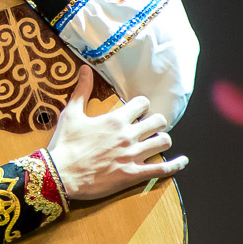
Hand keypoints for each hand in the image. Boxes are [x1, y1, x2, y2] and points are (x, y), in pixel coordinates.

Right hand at [45, 66, 187, 200]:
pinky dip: (175, 165)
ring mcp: (132, 156)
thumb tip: (84, 69)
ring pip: (163, 142)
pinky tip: (182, 161)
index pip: (142, 103)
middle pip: (158, 121)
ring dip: (163, 140)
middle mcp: (128, 135)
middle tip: (150, 126)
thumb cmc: (64, 145)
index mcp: (115, 119)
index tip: (138, 110)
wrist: (60, 174)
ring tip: (158, 141)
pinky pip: (161, 169)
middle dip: (156, 122)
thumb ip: (82, 90)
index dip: (142, 105)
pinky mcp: (133, 175)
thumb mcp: (71, 114)